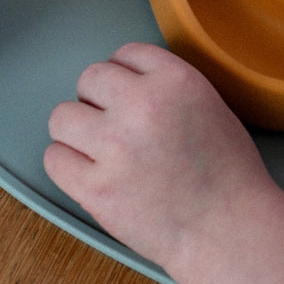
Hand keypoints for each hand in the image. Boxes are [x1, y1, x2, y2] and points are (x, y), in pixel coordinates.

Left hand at [44, 43, 269, 270]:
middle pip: (89, 78)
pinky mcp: (95, 188)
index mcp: (176, 81)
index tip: (126, 93)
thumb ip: (170, 87)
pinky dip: (67, 164)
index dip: (124, 74)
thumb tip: (130, 83)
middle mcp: (143, 105)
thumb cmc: (228, 175)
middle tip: (111, 123)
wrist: (228, 229)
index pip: (126, 53)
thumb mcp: (212, 106)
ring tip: (97, 149)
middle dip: (97, 99)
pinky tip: (89, 172)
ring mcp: (115, 147)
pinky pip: (54, 159)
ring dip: (76, 131)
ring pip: (62, 117)